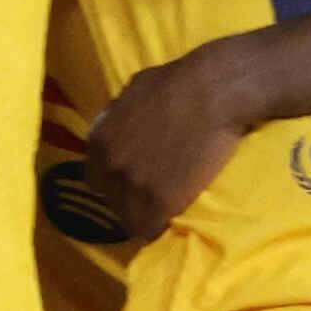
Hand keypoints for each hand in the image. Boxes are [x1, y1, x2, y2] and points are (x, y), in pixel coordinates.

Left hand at [86, 36, 284, 230]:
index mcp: (99, 142)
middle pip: (111, 201)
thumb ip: (119, 116)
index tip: (131, 183)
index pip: (95, 178)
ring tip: (163, 210)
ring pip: (130, 219)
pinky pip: (152, 229)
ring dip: (145, 216)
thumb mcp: (133, 91)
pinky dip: (160, 227)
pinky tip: (172, 219)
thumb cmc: (179, 81)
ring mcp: (135, 188)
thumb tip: (117, 125)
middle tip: (150, 196)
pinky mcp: (162, 202)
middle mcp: (111, 168)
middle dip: (128, 199)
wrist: (215, 92)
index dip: (114, 182)